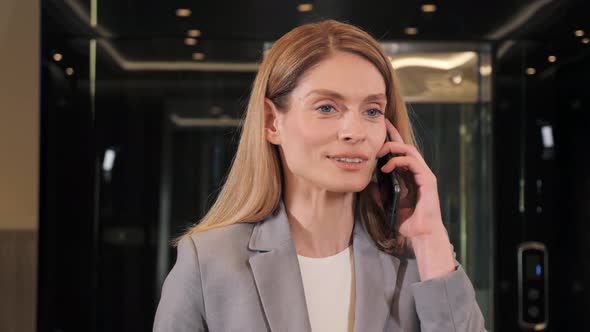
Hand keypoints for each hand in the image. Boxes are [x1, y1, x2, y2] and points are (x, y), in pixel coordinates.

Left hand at [369, 118, 446, 238]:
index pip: (401, 154)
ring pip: (410, 151)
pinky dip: (399, 161)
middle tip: (380, 130)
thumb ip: (380, 194)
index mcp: (411, 177)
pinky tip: (386, 167)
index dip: (392, 140)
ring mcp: (425, 175)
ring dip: (394, 147)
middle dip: (393, 136)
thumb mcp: (388, 205)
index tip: (382, 129)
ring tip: (379, 152)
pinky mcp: (428, 180)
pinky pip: (413, 162)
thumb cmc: (408, 223)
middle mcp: (419, 173)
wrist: (422, 234)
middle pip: (407, 147)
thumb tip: (369, 183)